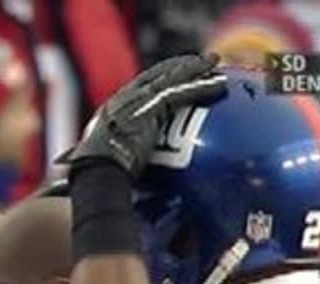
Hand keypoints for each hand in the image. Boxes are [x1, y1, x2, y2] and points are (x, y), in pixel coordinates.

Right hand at [65, 53, 226, 178]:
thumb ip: (125, 163)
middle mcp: (124, 99)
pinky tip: (220, 84)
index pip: (138, 88)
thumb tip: (130, 186)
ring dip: (195, 69)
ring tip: (215, 62)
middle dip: (178, 65)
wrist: (98, 172)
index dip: (157, 79)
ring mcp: (137, 100)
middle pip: (157, 75)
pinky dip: (202, 87)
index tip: (171, 76)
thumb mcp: (112, 165)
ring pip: (172, 77)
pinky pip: (182, 92)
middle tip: (199, 61)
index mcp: (113, 110)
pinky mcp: (152, 106)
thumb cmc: (101, 177)